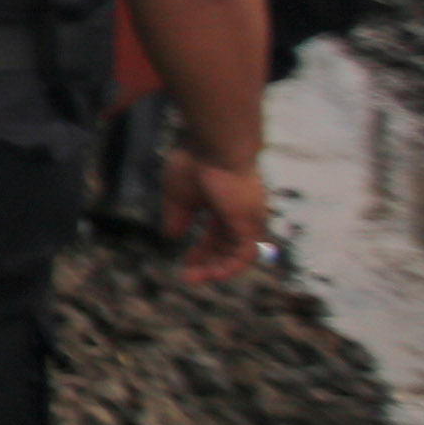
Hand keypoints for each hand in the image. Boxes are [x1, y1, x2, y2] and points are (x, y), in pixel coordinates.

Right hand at [161, 145, 267, 286]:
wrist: (215, 146)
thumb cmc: (195, 163)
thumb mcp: (178, 195)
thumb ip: (177, 216)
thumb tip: (172, 235)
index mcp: (224, 202)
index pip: (216, 234)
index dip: (201, 250)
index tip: (184, 260)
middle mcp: (240, 213)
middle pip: (227, 245)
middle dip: (208, 262)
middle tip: (188, 275)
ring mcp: (248, 218)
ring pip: (238, 254)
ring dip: (217, 270)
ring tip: (194, 278)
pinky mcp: (251, 224)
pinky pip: (245, 255)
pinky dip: (229, 267)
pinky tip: (210, 274)